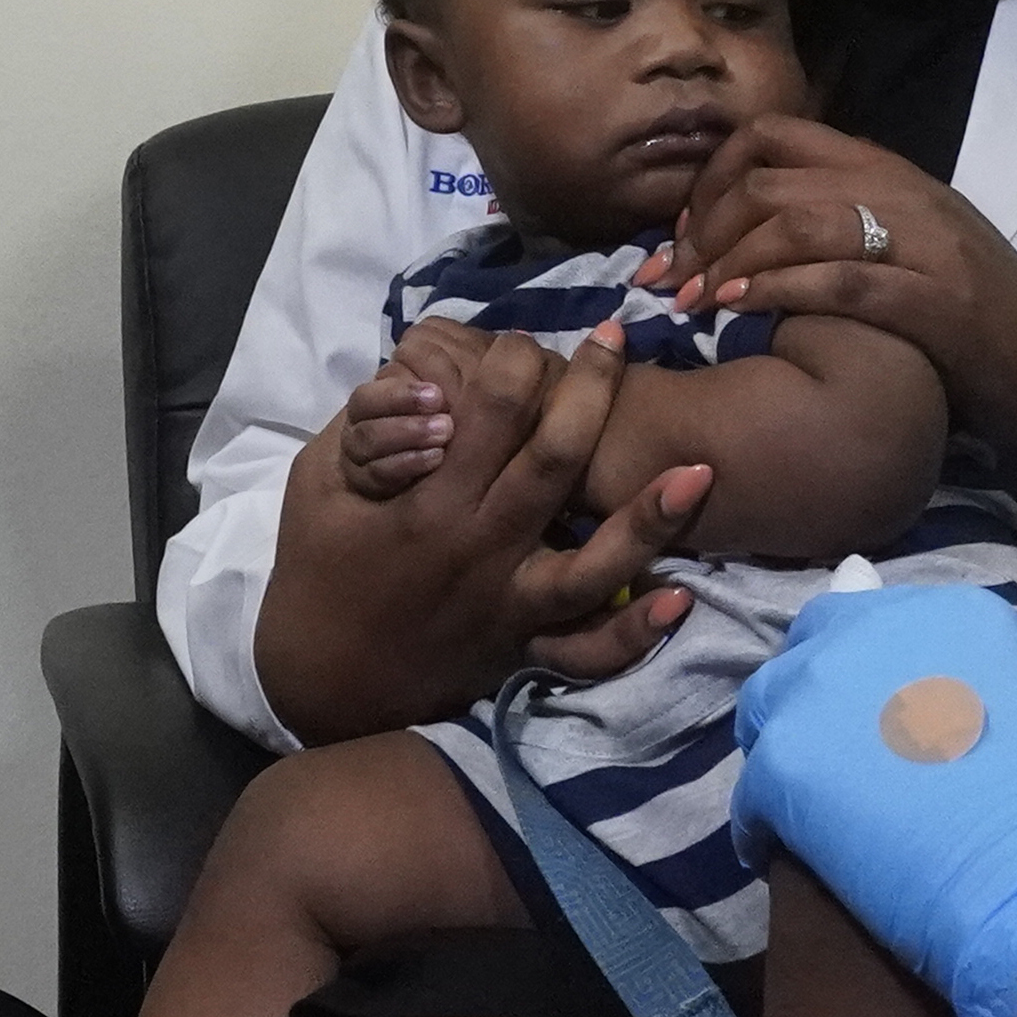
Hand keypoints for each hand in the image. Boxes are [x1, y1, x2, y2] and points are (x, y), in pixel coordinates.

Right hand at [251, 322, 714, 741]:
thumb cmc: (317, 568)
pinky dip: (635, 631)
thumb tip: (419, 382)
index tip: (522, 340)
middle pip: (555, 462)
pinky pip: (588, 649)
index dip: (512, 362)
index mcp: (429, 504)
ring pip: (595, 561)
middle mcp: (482, 549)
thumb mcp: (316, 484)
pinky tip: (678, 599)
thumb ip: (366, 429)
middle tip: (614, 339)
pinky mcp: (523, 645)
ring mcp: (510, 604)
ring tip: (700, 471)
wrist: (323, 678)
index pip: (490, 413)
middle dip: (591, 390)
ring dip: (649, 516)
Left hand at [650, 116, 1016, 473]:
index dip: (710, 177)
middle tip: (668, 279)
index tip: (684, 234)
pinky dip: (774, 291)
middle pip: (768, 178)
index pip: (774, 134)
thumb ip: (841, 220)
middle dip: (701, 228)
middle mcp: (900, 192)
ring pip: (794, 221)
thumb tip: (747, 227)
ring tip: (688, 303)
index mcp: (887, 170)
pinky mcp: (932, 301)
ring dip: (724, 263)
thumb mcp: (908, 241)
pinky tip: (735, 314)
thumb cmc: (975, 311)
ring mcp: (921, 243)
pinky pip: (836, 281)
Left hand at [731, 579, 1016, 1016]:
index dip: (872, 674)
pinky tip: (786, 855)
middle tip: (838, 756)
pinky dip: (766, 826)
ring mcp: (821, 691)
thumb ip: (981, 682)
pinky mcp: (784, 762)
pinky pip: (752, 796)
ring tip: (811, 805)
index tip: (878, 714)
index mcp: (951, 612)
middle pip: (815, 649)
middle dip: (820, 698)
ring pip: (771, 709)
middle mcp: (874, 628)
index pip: (877, 619)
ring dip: (788, 750)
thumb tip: (951, 691)